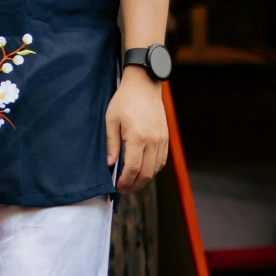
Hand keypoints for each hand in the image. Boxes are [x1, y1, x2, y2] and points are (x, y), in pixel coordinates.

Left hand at [105, 75, 169, 193]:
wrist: (144, 85)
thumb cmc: (125, 100)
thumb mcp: (111, 120)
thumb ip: (111, 143)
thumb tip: (110, 164)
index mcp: (138, 137)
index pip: (132, 168)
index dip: (125, 181)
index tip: (117, 187)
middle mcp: (153, 141)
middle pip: (146, 173)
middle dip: (135, 185)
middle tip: (124, 190)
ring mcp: (161, 140)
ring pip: (155, 169)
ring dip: (144, 179)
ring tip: (133, 183)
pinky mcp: (165, 137)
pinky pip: (161, 160)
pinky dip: (153, 170)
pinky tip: (144, 171)